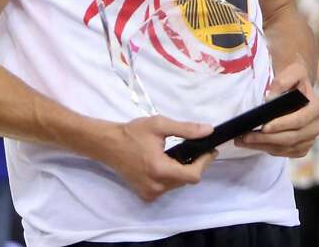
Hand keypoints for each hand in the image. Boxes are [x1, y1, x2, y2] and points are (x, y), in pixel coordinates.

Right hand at [98, 116, 216, 201]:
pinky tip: (169, 163)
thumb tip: (208, 130)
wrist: (108, 145)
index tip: (210, 150)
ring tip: (183, 154)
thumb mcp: (160, 125)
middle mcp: (155, 186)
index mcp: (160, 170)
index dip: (204, 163)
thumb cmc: (132, 133)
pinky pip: (166, 188)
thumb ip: (186, 129)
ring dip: (183, 171)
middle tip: (198, 149)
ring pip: (177, 185)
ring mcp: (149, 193)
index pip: (192, 175)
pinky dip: (172, 177)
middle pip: (186, 180)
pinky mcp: (144, 194)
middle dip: (195, 165)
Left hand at [235, 62, 318, 158]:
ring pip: (284, 148)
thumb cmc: (294, 79)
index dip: (282, 125)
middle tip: (246, 136)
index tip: (263, 126)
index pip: (299, 120)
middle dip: (267, 139)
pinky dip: (266, 149)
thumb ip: (283, 80)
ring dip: (262, 145)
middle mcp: (316, 126)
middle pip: (291, 138)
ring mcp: (309, 140)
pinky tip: (252, 143)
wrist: (297, 88)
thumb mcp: (292, 72)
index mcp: (316, 108)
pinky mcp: (300, 148)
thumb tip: (270, 97)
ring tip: (242, 141)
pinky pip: (282, 153)